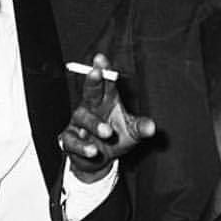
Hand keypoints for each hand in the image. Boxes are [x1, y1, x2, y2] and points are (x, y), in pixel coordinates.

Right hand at [60, 53, 155, 181]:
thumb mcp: (132, 133)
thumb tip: (151, 128)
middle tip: (96, 73)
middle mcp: (90, 108)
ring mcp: (78, 124)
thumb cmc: (115, 138)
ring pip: (82, 118)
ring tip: (107, 132)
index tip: (101, 58)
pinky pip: (72, 141)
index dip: (103, 69)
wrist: (98, 161)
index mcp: (106, 100)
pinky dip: (83, 146)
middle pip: (90, 91)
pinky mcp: (69, 140)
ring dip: (94, 124)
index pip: (105, 82)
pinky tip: (93, 151)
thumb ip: (140, 127)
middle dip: (93, 81)